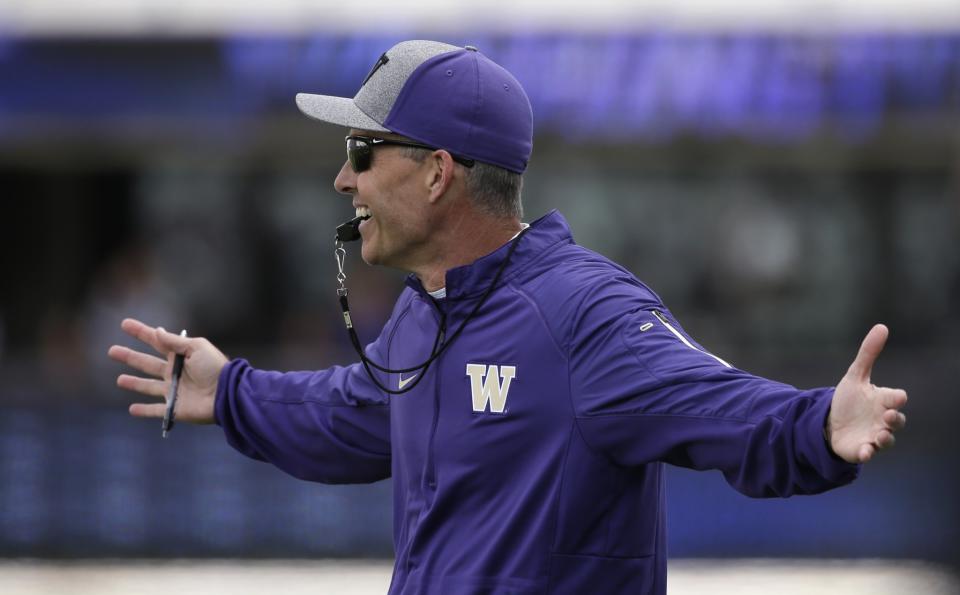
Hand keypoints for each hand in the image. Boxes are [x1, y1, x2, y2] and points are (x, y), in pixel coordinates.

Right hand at [108, 318, 227, 424]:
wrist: (226, 394)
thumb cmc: (215, 368)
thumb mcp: (197, 348)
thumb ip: (175, 342)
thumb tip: (157, 330)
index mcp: (180, 356)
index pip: (156, 341)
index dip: (141, 332)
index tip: (125, 324)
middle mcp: (174, 373)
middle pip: (146, 363)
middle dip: (130, 357)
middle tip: (112, 350)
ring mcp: (173, 391)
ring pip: (148, 386)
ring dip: (134, 383)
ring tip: (119, 380)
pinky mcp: (174, 408)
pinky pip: (156, 410)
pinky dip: (144, 411)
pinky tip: (132, 409)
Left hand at [827, 324, 907, 463]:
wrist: (831, 422)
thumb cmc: (849, 400)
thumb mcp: (855, 376)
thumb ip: (868, 354)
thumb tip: (882, 327)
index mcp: (883, 400)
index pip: (894, 398)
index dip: (896, 398)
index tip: (898, 397)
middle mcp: (883, 420)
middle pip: (897, 421)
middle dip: (895, 420)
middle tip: (890, 416)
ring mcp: (874, 436)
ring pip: (886, 440)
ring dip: (885, 438)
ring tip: (879, 435)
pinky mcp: (862, 449)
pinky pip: (868, 453)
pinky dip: (867, 453)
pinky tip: (863, 452)